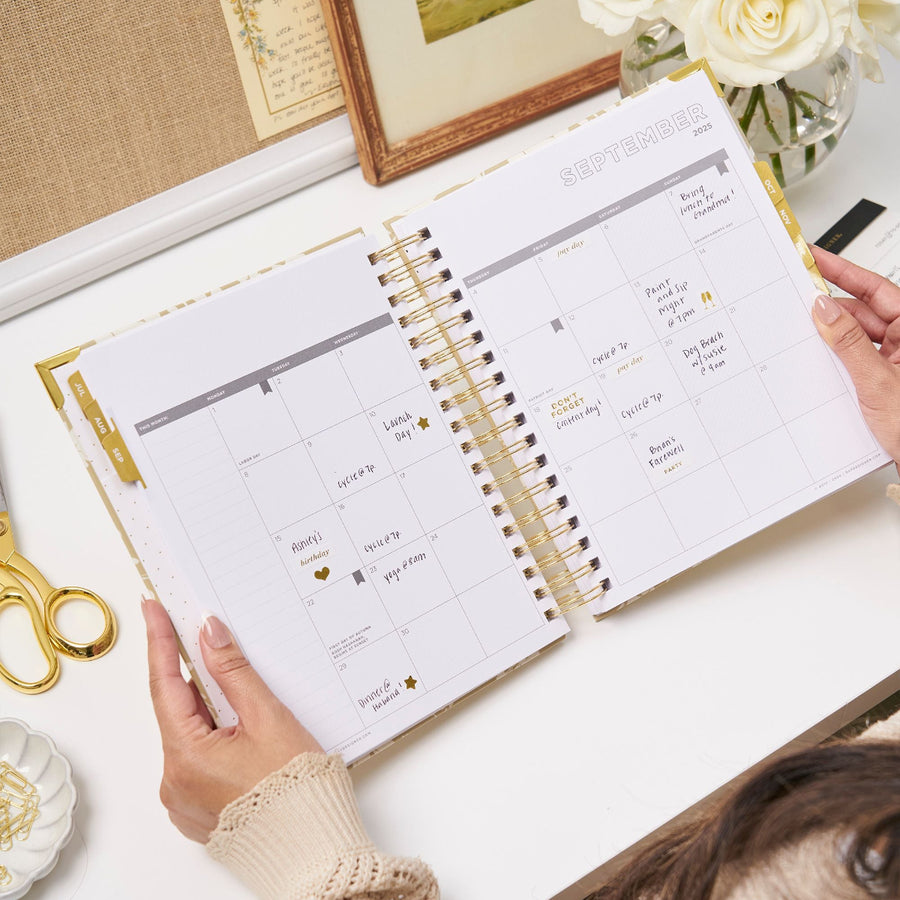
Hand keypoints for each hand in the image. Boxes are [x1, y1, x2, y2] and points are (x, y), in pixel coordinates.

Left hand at [142, 597, 322, 842]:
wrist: (312, 848)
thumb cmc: (296, 789)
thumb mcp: (268, 718)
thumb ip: (234, 672)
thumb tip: (209, 632)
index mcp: (186, 756)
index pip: (167, 683)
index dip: (160, 640)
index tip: (152, 607)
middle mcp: (175, 781)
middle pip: (179, 711)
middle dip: (194, 676)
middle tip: (204, 637)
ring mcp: (183, 800)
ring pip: (190, 736)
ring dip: (209, 711)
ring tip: (244, 702)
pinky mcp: (197, 811)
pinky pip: (197, 762)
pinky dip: (213, 739)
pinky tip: (239, 733)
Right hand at [811, 244, 899, 471]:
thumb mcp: (879, 383)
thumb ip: (848, 343)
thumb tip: (824, 310)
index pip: (875, 288)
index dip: (842, 270)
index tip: (815, 257)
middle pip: (863, 310)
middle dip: (829, 306)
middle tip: (795, 294)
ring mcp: (897, 361)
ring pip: (856, 337)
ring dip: (831, 336)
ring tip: (801, 330)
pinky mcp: (885, 380)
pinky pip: (856, 359)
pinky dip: (836, 358)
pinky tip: (816, 359)